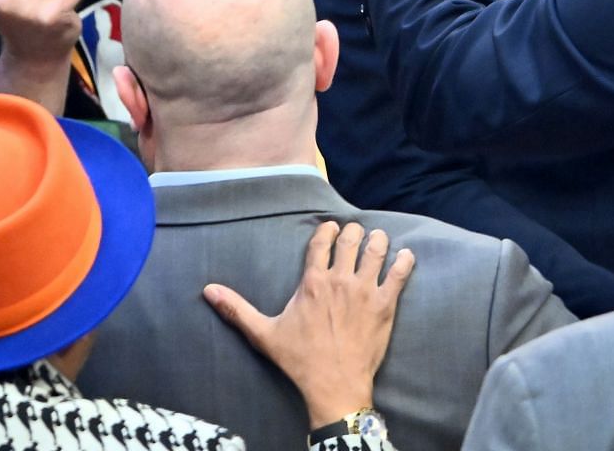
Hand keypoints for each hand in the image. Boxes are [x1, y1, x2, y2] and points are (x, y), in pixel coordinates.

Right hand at [205, 220, 415, 426]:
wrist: (333, 385)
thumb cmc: (299, 359)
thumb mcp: (263, 334)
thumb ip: (237, 309)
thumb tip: (208, 291)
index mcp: (313, 283)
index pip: (322, 241)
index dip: (328, 230)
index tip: (331, 228)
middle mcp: (340, 280)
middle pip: (352, 238)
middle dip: (354, 231)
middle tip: (355, 234)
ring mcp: (365, 290)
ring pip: (377, 249)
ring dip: (379, 241)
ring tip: (378, 241)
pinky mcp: (385, 304)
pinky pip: (400, 273)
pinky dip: (404, 261)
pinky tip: (404, 257)